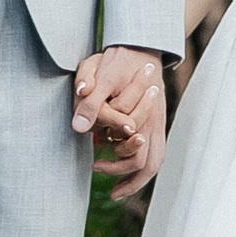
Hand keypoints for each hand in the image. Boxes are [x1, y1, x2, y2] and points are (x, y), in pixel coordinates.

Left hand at [73, 48, 165, 204]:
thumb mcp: (101, 75)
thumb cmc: (120, 59)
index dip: (118, 168)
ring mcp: (157, 120)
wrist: (140, 42)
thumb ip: (90, 101)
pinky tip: (117, 154)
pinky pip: (152, 147)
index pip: (137, 154)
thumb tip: (78, 129)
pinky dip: (136, 157)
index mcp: (144, 115)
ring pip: (153, 158)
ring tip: (115, 184)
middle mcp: (154, 121)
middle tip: (113, 194)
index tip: (95, 166)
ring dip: (134, 174)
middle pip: (151, 164)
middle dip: (131, 182)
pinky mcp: (154, 118)